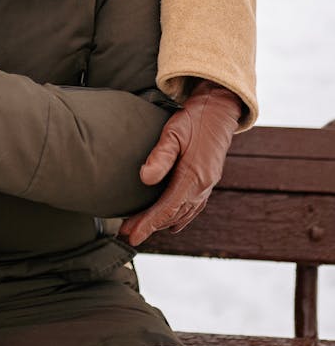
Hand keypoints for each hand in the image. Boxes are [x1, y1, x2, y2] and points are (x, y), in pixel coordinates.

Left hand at [119, 81, 242, 246]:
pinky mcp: (207, 180)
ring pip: (183, 214)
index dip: (148, 224)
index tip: (131, 235)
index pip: (167, 208)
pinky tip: (170, 223)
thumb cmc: (194, 118)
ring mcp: (207, 185)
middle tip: (126, 234)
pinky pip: (192, 208)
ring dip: (162, 224)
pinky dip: (178, 218)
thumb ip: (161, 156)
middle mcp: (203, 186)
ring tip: (140, 229)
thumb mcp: (174, 132)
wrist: (219, 109)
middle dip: (149, 226)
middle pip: (172, 215)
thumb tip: (145, 178)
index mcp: (194, 176)